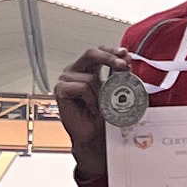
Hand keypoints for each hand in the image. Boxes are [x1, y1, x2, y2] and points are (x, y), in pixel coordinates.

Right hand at [52, 49, 137, 175]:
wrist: (96, 136)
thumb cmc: (105, 114)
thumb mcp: (117, 90)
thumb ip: (120, 73)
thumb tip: (126, 58)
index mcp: (88, 67)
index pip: (99, 51)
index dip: (112, 50)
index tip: (126, 53)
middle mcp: (75, 70)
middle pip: (91, 54)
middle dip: (109, 58)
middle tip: (123, 65)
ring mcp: (66, 79)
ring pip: (90, 77)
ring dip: (101, 93)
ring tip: (102, 106)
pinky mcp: (60, 89)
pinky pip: (82, 87)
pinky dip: (92, 100)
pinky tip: (92, 110)